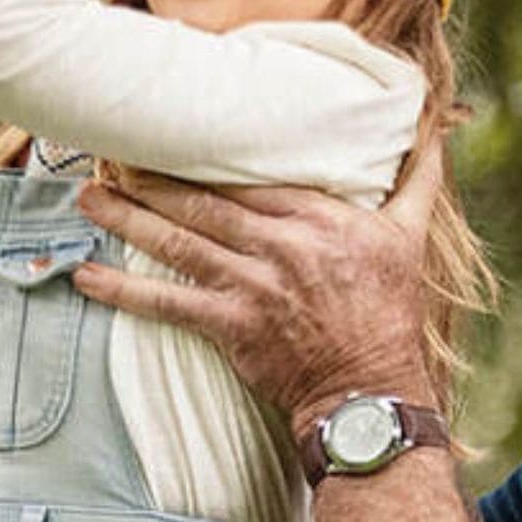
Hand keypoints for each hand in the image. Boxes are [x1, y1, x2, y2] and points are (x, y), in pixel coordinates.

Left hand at [74, 147, 445, 439]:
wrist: (370, 394)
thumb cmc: (390, 315)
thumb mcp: (411, 239)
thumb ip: (417, 181)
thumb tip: (434, 128)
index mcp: (320, 217)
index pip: (249, 172)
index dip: (200, 150)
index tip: (165, 127)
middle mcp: (284, 246)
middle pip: (202, 200)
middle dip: (149, 175)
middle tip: (107, 148)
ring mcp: (254, 288)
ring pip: (179, 242)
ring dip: (126, 218)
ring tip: (87, 195)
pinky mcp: (233, 329)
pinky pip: (168, 306)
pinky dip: (124, 292)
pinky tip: (87, 276)